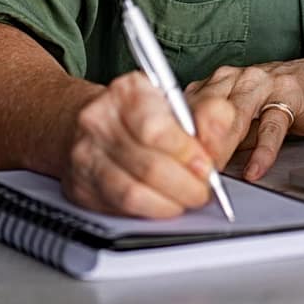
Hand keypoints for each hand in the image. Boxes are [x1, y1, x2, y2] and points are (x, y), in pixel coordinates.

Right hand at [57, 72, 239, 218]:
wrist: (92, 123)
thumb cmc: (140, 114)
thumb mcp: (176, 102)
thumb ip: (208, 114)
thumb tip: (223, 128)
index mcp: (127, 91)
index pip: (155, 129)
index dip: (187, 154)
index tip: (206, 165)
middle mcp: (99, 120)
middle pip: (148, 166)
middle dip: (186, 185)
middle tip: (202, 190)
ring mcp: (85, 154)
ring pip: (133, 193)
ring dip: (170, 203)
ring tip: (186, 198)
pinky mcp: (80, 186)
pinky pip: (120, 208)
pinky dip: (149, 211)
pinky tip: (164, 204)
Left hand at [187, 58, 303, 181]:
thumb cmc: (274, 102)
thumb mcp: (237, 119)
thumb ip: (214, 137)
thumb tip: (187, 166)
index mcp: (216, 82)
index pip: (187, 107)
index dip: (176, 136)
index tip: (169, 162)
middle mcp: (235, 78)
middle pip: (206, 109)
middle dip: (195, 142)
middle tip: (188, 171)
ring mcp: (262, 85)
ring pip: (235, 114)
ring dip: (222, 144)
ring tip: (214, 170)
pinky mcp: (289, 97)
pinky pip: (272, 127)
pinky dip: (262, 151)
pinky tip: (254, 169)